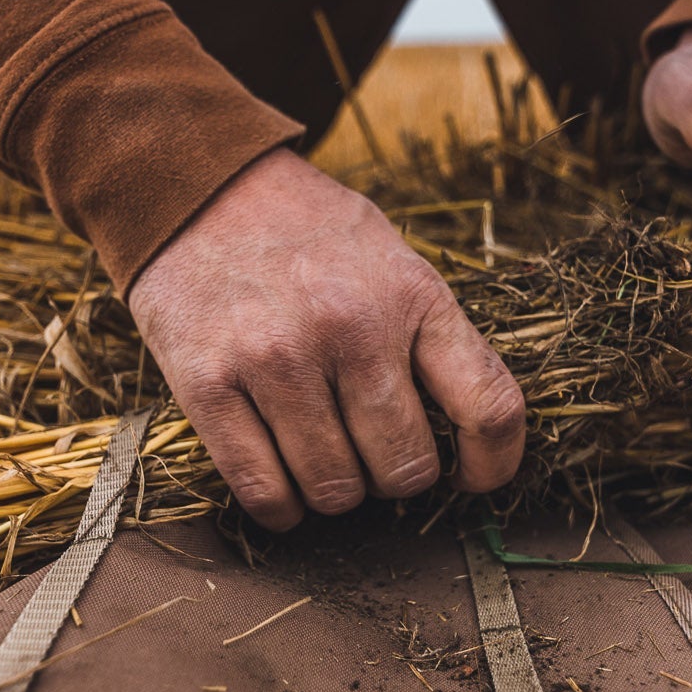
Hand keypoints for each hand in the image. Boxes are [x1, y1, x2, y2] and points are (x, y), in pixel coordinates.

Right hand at [122, 149, 525, 529]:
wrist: (197, 185)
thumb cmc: (306, 233)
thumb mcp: (391, 258)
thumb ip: (429, 334)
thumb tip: (467, 436)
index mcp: (409, 295)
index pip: (488, 405)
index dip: (494, 463)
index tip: (475, 479)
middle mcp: (348, 327)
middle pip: (404, 468)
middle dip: (393, 476)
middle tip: (372, 453)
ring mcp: (275, 358)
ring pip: (334, 489)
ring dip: (334, 490)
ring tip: (321, 454)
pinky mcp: (208, 384)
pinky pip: (263, 490)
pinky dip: (280, 506)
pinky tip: (282, 484)